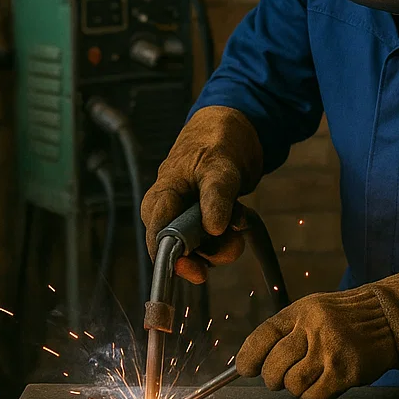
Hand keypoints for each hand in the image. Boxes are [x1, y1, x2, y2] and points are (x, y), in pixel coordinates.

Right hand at [140, 106, 261, 283]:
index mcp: (162, 197)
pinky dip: (229, 234)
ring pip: (200, 248)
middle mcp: (170, 211)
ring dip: (224, 244)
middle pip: (181, 250)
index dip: (175, 261)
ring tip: (241, 220)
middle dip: (209, 252)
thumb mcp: (219, 165)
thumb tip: (213, 230)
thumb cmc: (217, 139)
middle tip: (234, 244)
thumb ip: (216, 196)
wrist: (235, 127)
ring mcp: (188, 215)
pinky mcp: (205, 218)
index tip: (199, 272)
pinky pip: (214, 239)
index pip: (158, 239)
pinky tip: (240, 218)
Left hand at [236, 253, 398, 398]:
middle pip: (274, 367)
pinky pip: (313, 396)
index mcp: (301, 310)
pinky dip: (313, 395)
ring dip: (296, 387)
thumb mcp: (313, 311)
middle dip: (273, 378)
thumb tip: (253, 363)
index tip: (244, 369)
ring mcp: (330, 350)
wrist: (387, 319)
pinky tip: (324, 383)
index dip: (248, 357)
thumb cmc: (345, 318)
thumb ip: (286, 331)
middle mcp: (313, 328)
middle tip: (281, 378)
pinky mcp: (344, 371)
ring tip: (309, 377)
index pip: (263, 336)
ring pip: (292, 385)